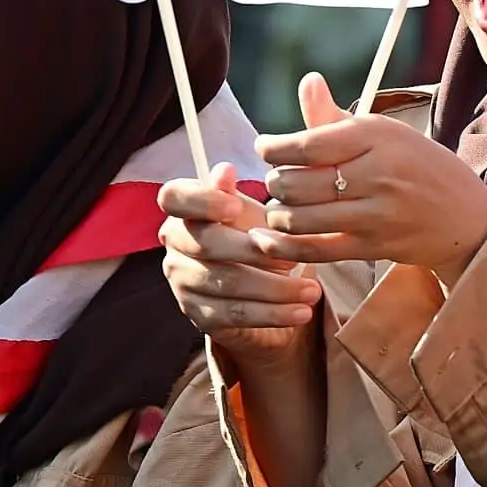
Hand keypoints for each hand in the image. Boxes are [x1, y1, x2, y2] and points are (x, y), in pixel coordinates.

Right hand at [160, 167, 322, 357]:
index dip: (202, 201)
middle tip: (295, 258)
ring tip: (312, 292)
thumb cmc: (257, 240)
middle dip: (255, 252)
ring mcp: (183, 282)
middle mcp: (175, 245)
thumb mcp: (253, 215)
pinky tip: (300, 312)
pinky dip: (272, 314)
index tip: (235, 208)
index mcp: (183, 210)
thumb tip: (224, 170)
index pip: (174, 198)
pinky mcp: (199, 316)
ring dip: (274, 289)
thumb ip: (237, 196)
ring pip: (226, 284)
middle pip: (206, 244)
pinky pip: (235, 315)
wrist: (264, 291)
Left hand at [252, 73, 486, 283]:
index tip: (265, 148)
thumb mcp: (383, 134)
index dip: (273, 148)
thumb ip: (334, 117)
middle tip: (278, 181)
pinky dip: (284, 247)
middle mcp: (377, 174)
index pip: (306, 144)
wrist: (466, 217)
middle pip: (297, 184)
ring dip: (278, 214)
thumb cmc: (416, 167)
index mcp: (376, 137)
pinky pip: (316, 250)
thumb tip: (308, 81)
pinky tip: (268, 240)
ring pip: (300, 219)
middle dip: (276, 183)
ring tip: (280, 207)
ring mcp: (377, 214)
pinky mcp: (374, 247)